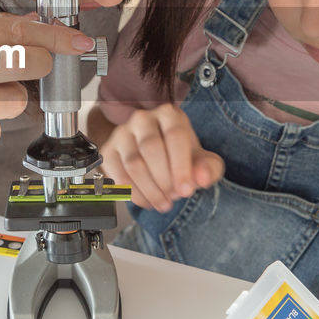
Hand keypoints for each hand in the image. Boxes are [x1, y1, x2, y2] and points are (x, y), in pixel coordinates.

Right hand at [100, 103, 222, 211]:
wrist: (153, 156)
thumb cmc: (180, 156)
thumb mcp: (202, 161)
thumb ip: (209, 168)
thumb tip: (201, 177)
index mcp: (169, 115)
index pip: (175, 135)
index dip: (181, 166)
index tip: (186, 190)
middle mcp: (143, 119)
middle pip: (151, 148)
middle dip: (164, 180)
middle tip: (173, 198)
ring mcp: (123, 133)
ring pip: (134, 163)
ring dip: (149, 190)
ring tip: (162, 203)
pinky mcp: (109, 150)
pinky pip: (118, 174)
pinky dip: (133, 193)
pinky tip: (145, 200)